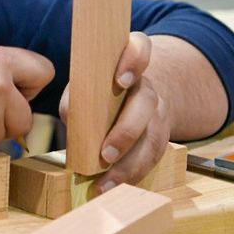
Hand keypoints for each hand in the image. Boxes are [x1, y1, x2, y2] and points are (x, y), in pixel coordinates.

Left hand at [59, 32, 171, 190]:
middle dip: (127, 130)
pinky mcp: (161, 136)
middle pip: (146, 103)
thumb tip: (72, 116)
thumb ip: (79, 94)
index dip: (134, 61)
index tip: (121, 79)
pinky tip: (113, 185)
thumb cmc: (101, 88)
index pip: (140, 48)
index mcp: (129, 62)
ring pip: (153, 136)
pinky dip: (132, 173)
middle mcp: (148, 85)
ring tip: (107, 182)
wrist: (136, 95)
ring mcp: (159, 111)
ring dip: (130, 163)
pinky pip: (152, 156)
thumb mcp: (87, 82)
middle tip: (106, 153)